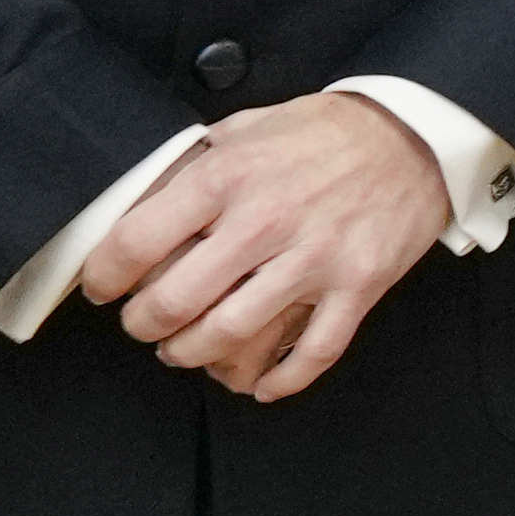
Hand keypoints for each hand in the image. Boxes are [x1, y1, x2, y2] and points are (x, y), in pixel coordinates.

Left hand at [84, 92, 446, 401]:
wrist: (412, 136)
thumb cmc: (321, 133)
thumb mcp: (243, 128)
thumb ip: (194, 168)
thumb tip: (140, 208)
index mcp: (226, 178)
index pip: (137, 242)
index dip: (105, 275)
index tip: (102, 287)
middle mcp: (264, 223)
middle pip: (176, 301)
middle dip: (144, 326)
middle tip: (142, 326)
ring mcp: (314, 260)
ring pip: (232, 334)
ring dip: (193, 354)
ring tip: (183, 351)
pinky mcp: (357, 287)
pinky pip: (313, 352)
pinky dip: (280, 380)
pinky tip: (260, 387)